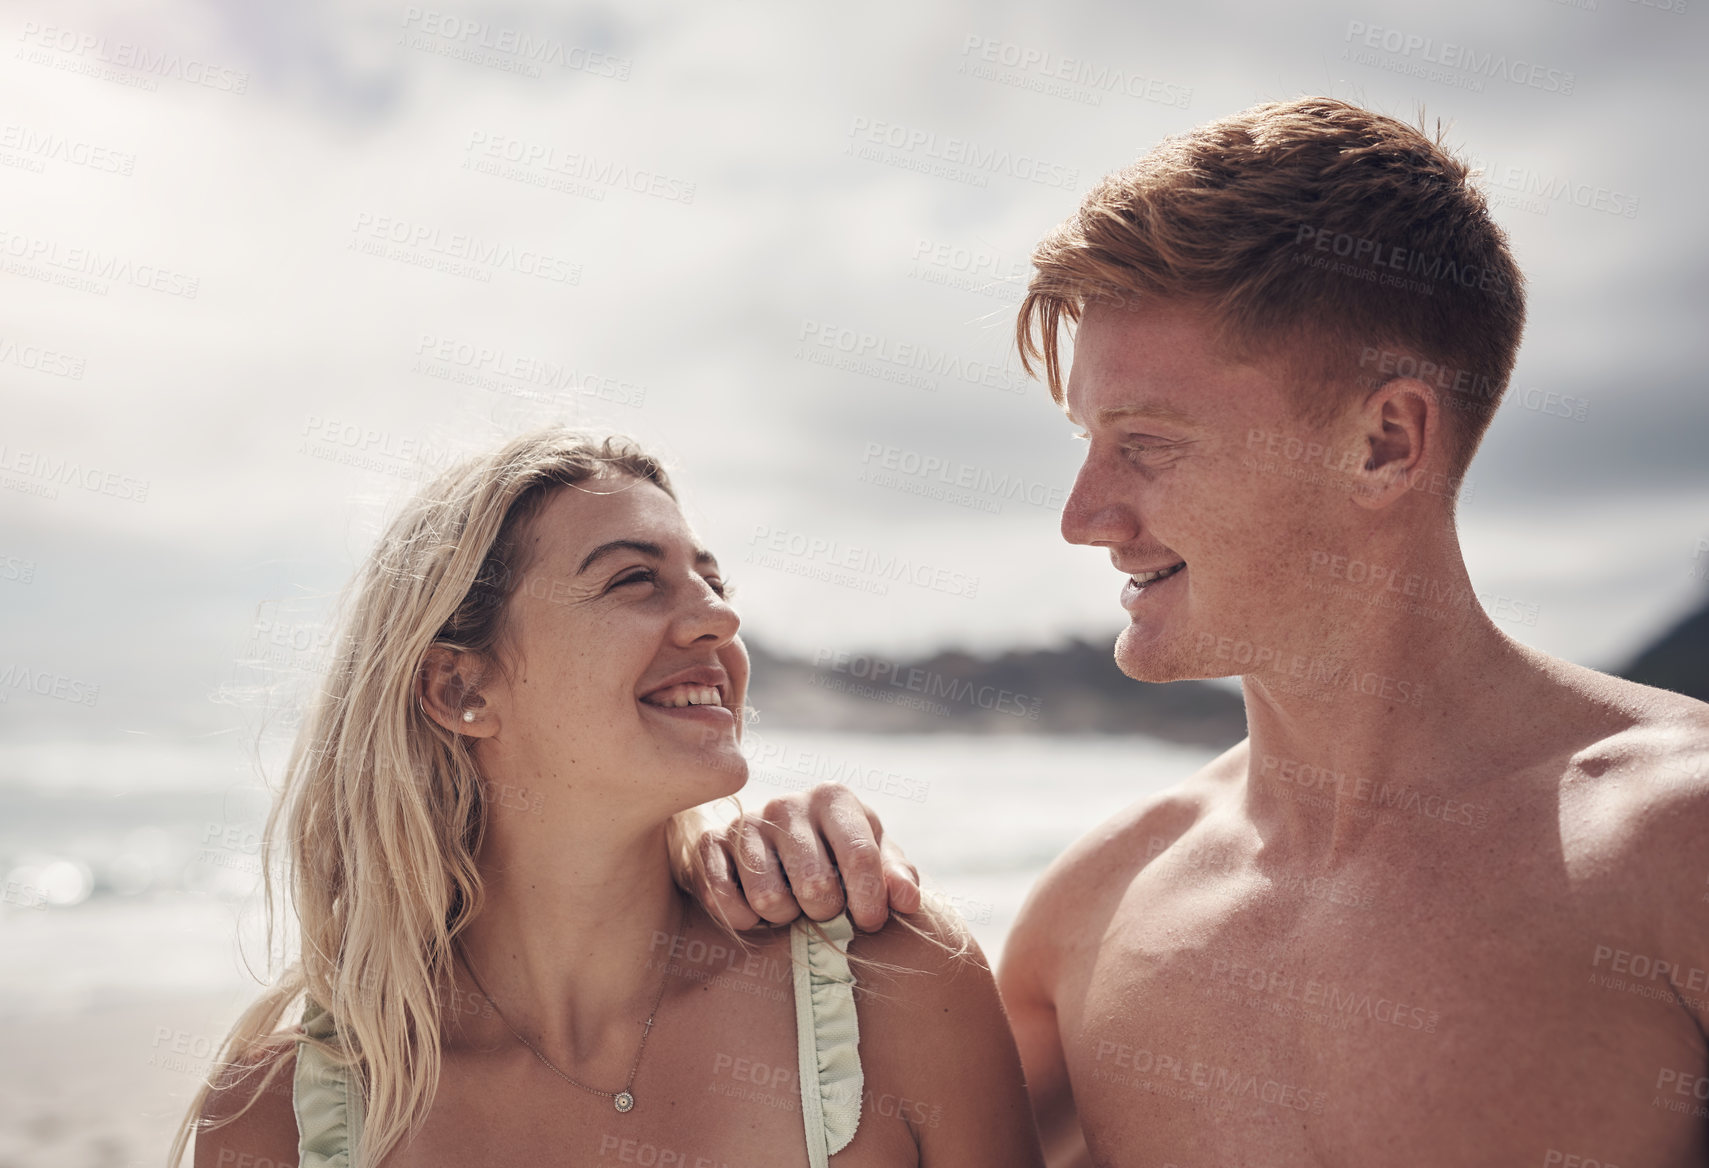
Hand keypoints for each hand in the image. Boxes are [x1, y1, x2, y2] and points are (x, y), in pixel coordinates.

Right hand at [686, 783, 921, 931]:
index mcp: (833, 799)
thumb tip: (907, 900)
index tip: (871, 924)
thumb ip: (896, 876)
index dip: (870, 898)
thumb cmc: (838, 857)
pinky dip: (745, 918)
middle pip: (815, 884)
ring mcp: (746, 822)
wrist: (776, 850)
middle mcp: (787, 804)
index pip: (859, 854)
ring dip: (785, 917)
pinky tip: (756, 910)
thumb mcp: (876, 860)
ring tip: (791, 906)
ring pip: (770, 898)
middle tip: (823, 910)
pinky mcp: (710, 844)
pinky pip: (725, 899)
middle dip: (825, 911)